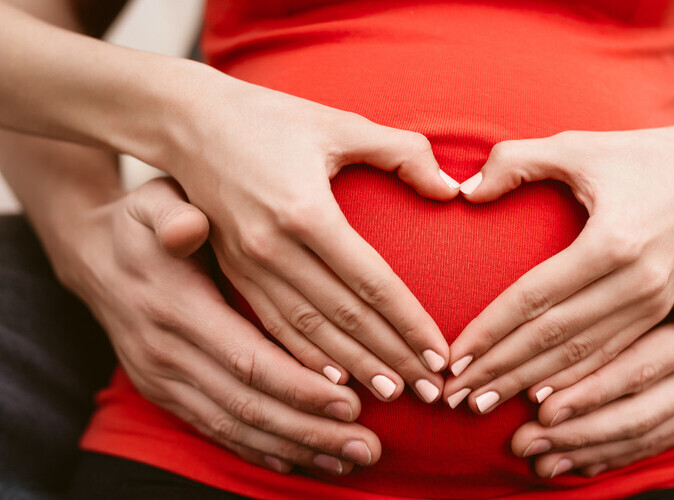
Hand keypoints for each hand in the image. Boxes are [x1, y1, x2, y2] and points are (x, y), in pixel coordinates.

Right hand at [58, 178, 379, 474]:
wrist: (92, 256)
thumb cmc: (143, 223)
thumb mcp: (153, 203)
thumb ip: (174, 215)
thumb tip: (188, 226)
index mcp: (178, 309)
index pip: (247, 359)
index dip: (298, 386)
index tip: (350, 402)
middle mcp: (168, 353)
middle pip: (248, 405)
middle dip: (310, 429)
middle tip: (368, 447)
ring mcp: (163, 379)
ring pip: (234, 425)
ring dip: (293, 446)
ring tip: (349, 460)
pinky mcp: (164, 392)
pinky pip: (214, 429)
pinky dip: (257, 449)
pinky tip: (297, 461)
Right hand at [166, 80, 458, 403]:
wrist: (185, 121)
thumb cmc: (269, 118)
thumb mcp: (338, 123)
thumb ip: (401, 151)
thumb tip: (451, 188)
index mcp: (305, 212)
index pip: (371, 284)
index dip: (409, 323)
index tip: (439, 354)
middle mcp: (273, 247)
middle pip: (343, 318)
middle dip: (390, 358)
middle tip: (429, 391)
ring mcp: (247, 265)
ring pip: (307, 332)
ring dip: (352, 368)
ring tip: (390, 396)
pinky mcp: (231, 272)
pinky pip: (272, 326)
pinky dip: (304, 359)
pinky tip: (331, 384)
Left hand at [443, 127, 673, 411]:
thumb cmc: (641, 154)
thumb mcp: (577, 146)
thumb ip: (516, 161)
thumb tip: (464, 191)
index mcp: (611, 242)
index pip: (534, 298)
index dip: (489, 331)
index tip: (453, 357)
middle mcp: (636, 281)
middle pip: (553, 337)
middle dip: (500, 370)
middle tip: (454, 396)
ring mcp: (654, 302)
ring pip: (580, 356)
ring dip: (528, 383)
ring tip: (482, 404)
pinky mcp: (661, 312)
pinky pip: (608, 355)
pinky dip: (571, 380)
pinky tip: (538, 399)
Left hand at [509, 225, 673, 477]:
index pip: (641, 366)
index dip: (589, 389)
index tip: (539, 402)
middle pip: (636, 412)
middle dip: (575, 431)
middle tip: (522, 440)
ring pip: (641, 435)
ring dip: (584, 449)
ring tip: (535, 459)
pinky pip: (655, 444)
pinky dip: (611, 456)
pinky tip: (570, 463)